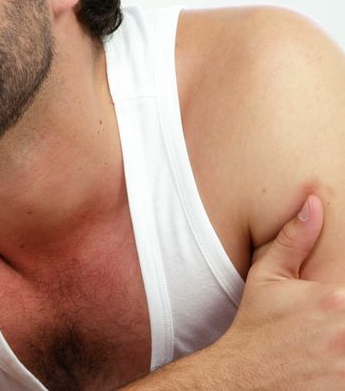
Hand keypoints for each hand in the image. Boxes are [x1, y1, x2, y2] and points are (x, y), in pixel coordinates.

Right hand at [219, 195, 344, 387]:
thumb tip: (314, 203)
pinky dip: (344, 367)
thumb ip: (295, 240)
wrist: (242, 376)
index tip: (342, 297)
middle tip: (335, 319)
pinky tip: (333, 358)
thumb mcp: (268, 278)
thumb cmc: (256, 323)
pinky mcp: (344, 386)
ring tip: (335, 340)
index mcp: (335, 299)